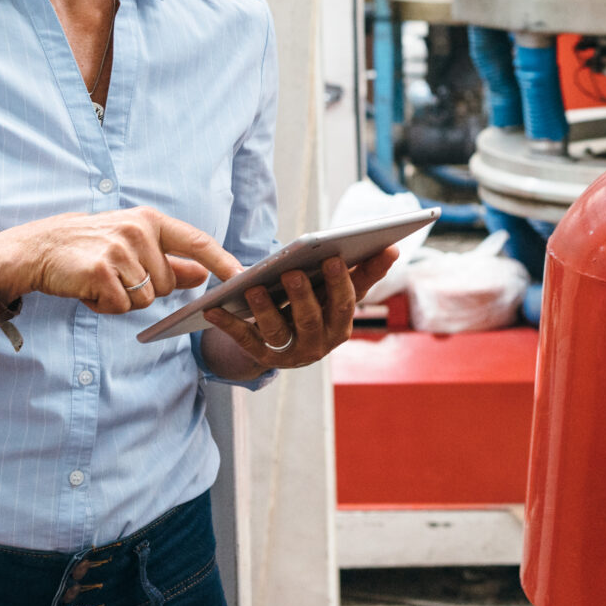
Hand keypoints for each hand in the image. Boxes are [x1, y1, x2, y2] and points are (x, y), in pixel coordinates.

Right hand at [0, 208, 243, 313]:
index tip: (242, 276)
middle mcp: (138, 231)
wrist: (40, 248)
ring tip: (101, 279)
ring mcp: (119, 251)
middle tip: (115, 274)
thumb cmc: (90, 247)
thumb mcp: (132, 244)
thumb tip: (205, 274)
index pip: (197, 241)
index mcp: (150, 221)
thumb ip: (171, 260)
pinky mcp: (100, 272)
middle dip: (145, 289)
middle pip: (168, 284)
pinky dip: (105, 306)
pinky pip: (121, 308)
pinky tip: (89, 289)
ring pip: (146, 299)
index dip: (223, 260)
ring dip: (123, 299)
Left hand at [204, 249, 396, 369]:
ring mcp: (290, 352)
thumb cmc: (318, 306)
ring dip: (264, 310)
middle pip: (311, 319)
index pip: (346, 302)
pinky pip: (244, 340)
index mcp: (340, 324)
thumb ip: (360, 273)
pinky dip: (228, 325)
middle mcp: (319, 342)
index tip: (335, 257)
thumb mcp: (336, 293)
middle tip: (292, 272)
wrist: (289, 345)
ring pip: (277, 331)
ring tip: (253, 288)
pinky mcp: (263, 357)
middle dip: (302, 296)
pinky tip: (213, 309)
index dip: (343, 281)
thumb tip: (391, 248)